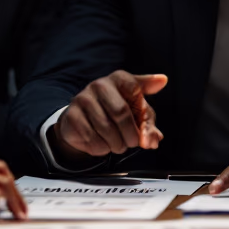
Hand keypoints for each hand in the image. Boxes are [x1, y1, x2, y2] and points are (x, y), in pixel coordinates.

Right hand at [51, 71, 166, 161]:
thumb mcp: (136, 114)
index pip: (135, 90)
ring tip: (118, 144)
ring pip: (106, 129)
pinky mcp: (72, 116)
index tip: (145, 126)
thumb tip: (156, 139)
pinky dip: (102, 149)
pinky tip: (102, 144)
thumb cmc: (115, 113)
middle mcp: (100, 85)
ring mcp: (83, 99)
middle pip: (121, 113)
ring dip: (117, 144)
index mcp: (119, 79)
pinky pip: (92, 139)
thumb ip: (148, 125)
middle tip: (132, 143)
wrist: (84, 120)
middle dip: (131, 135)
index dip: (143, 114)